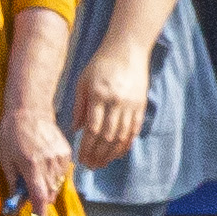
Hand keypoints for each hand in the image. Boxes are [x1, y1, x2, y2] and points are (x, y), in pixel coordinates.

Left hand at [3, 94, 75, 215]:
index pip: (39, 197)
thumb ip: (15, 183)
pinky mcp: (67, 153)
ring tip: (35, 170)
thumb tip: (18, 203)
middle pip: (49, 194)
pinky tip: (44, 163)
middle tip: (29, 192)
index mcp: (31, 166)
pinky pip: (62, 174)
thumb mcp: (6, 160)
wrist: (30, 110)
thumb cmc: (12, 134)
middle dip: (40, 199)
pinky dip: (53, 176)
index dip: (41, 214)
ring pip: (56, 185)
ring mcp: (60, 158)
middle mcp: (49, 163)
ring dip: (46, 187)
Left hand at [76, 48, 151, 170]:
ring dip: (111, 154)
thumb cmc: (100, 64)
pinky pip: (134, 131)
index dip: (86, 147)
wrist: (127, 50)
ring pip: (122, 137)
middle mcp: (116, 102)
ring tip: (101, 163)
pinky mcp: (141, 106)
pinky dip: (126, 145)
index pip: (92, 129)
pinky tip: (117, 153)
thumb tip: (75, 130)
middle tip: (90, 166)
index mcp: (99, 95)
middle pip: (107, 136)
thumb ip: (79, 106)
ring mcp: (131, 105)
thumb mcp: (83, 81)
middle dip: (98, 154)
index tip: (81, 159)